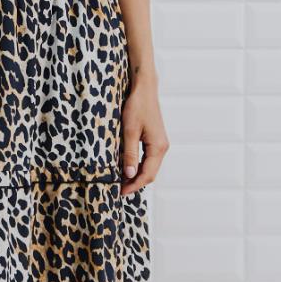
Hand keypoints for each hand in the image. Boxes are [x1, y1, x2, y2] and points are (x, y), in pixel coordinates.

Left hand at [120, 80, 167, 194]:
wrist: (144, 88)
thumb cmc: (137, 106)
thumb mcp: (129, 131)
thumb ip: (130, 154)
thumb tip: (129, 175)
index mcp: (158, 147)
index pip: (147, 174)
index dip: (134, 185)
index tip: (120, 193)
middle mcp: (162, 147)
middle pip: (150, 173)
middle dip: (135, 183)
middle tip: (118, 190)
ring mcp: (160, 143)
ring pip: (149, 166)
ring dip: (136, 175)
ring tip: (121, 181)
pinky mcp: (155, 139)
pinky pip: (148, 158)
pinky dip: (138, 165)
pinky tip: (127, 167)